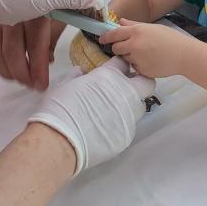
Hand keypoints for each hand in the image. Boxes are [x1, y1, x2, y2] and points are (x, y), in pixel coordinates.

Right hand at [0, 18, 53, 89]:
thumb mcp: (59, 11)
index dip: (37, 66)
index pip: (35, 43)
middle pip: (11, 51)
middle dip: (22, 74)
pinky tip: (7, 70)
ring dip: (8, 72)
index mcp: (35, 9)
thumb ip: (54, 35)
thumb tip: (48, 60)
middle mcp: (13, 14)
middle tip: (33, 85)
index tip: (42, 84)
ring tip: (22, 80)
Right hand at [28, 59, 155, 173]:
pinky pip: (127, 126)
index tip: (115, 70)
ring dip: (131, 105)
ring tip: (113, 111)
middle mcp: (125, 94)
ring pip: (139, 107)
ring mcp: (128, 116)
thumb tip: (79, 72)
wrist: (60, 141)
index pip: (124, 64)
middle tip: (127, 87)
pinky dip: (119, 125)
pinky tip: (104, 129)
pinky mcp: (126, 136)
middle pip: (146, 83)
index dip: (120, 66)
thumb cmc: (59, 108)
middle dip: (140, 82)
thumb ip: (76, 76)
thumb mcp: (64, 85)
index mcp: (109, 77)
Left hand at [102, 19, 193, 78]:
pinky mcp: (141, 70)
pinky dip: (139, 65)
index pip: (114, 34)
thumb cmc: (170, 38)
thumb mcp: (152, 27)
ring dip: (129, 57)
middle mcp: (134, 44)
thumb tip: (120, 22)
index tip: (102, 39)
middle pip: (116, 48)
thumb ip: (134, 25)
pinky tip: (150, 61)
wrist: (183, 55)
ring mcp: (137, 58)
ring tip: (145, 54)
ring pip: (125, 58)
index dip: (106, 37)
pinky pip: (134, 67)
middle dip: (119, 48)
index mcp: (137, 31)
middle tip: (128, 47)